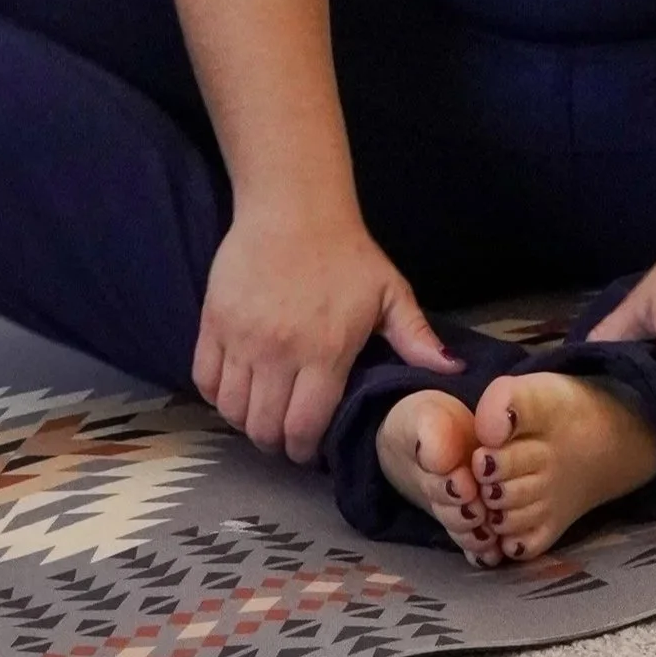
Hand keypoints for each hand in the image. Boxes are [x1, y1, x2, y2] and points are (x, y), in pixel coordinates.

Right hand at [193, 207, 457, 464]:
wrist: (293, 206)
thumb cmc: (346, 252)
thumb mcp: (389, 292)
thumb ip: (415, 337)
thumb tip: (451, 372)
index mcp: (326, 352)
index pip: (304, 428)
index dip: (305, 450)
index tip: (308, 449)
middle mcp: (279, 353)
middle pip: (264, 428)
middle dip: (276, 442)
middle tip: (285, 434)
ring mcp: (242, 338)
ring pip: (232, 410)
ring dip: (246, 421)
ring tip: (261, 412)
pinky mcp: (214, 322)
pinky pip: (204, 380)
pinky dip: (217, 395)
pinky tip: (235, 388)